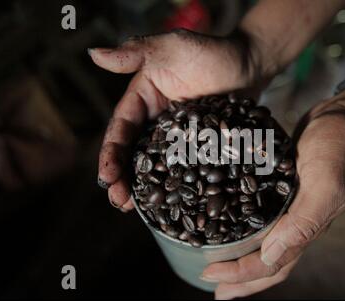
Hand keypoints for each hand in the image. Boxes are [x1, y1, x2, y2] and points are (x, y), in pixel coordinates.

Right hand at [89, 29, 265, 210]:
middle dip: (123, 178)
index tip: (106, 177)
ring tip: (136, 210)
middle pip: (133, 153)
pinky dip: (176, 185)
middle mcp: (155, 121)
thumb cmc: (212, 51)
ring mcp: (177, 137)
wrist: (250, 65)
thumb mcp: (172, 47)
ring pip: (156, 165)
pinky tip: (172, 204)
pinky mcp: (198, 146)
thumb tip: (93, 54)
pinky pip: (184, 168)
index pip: (120, 129)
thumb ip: (136, 52)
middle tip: (119, 202)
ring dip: (145, 187)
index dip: (111, 153)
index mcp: (142, 99)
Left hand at [201, 87, 344, 298]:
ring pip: (264, 242)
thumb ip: (303, 221)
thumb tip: (271, 256)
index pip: (272, 264)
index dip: (241, 275)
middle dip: (241, 279)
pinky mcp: (282, 188)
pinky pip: (261, 216)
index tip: (210, 275)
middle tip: (213, 287)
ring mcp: (290, 206)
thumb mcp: (325, 183)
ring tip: (219, 265)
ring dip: (242, 258)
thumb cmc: (339, 147)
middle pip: (268, 262)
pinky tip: (230, 223)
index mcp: (306, 227)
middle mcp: (297, 222)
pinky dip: (244, 226)